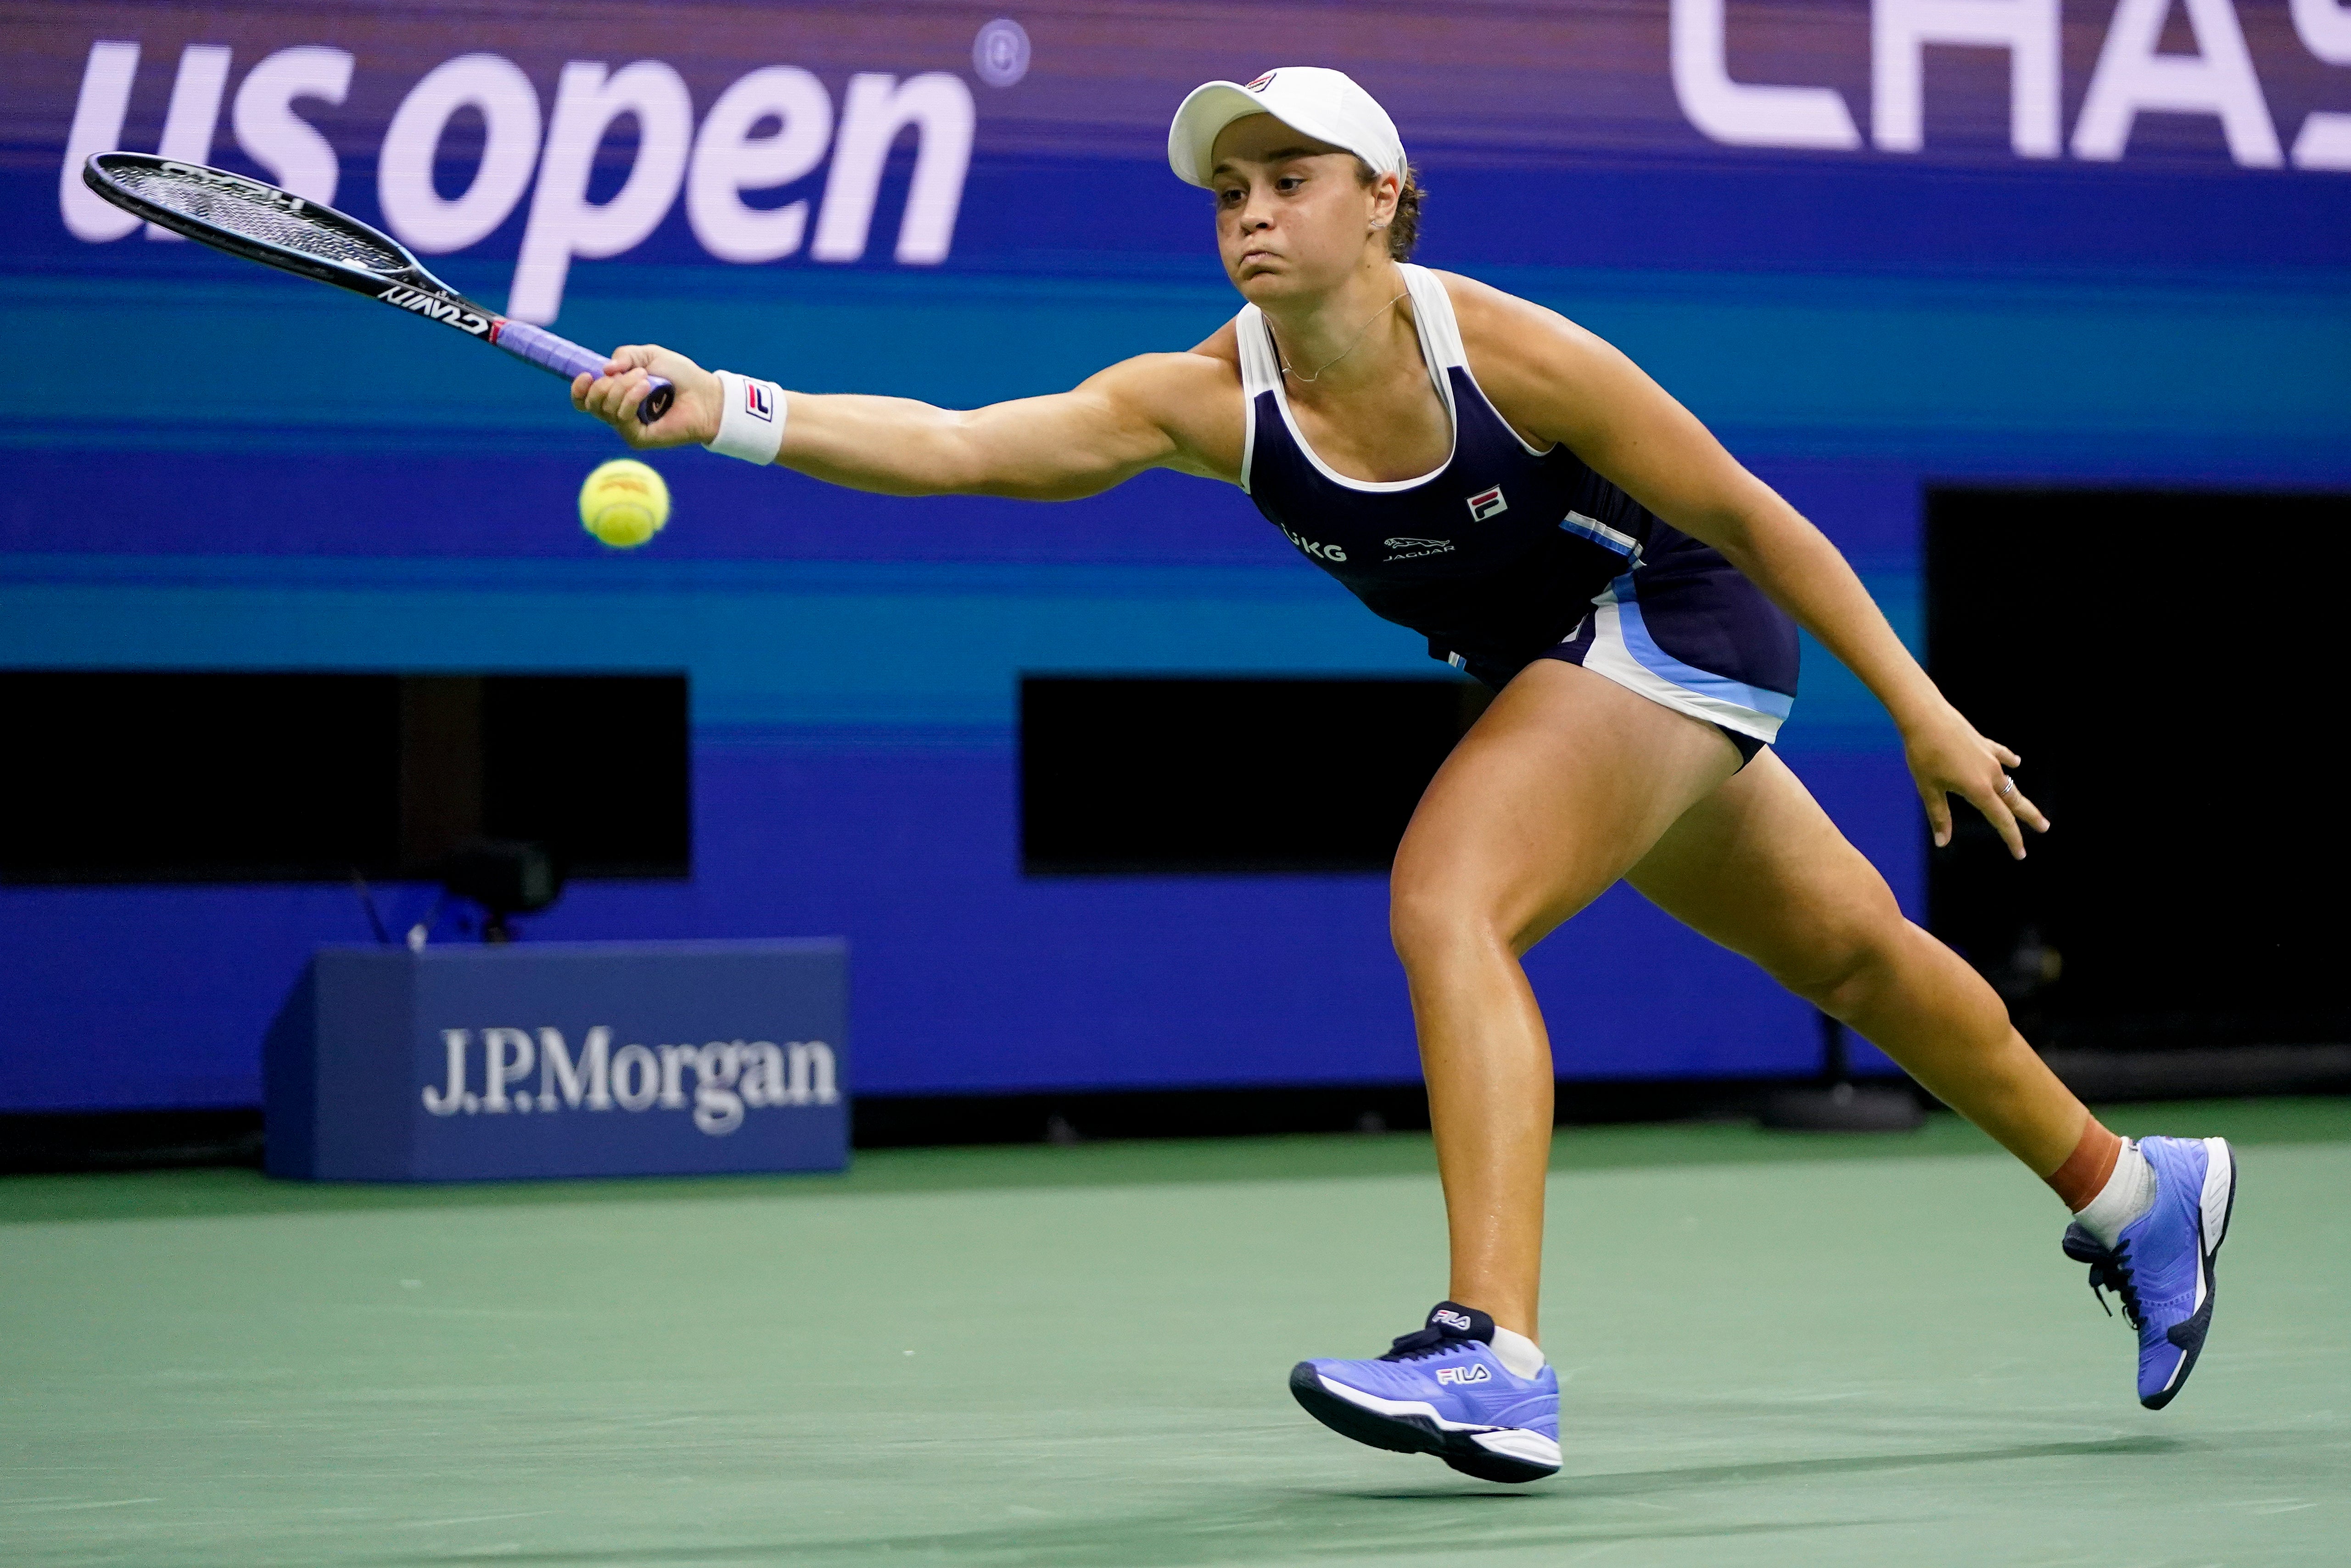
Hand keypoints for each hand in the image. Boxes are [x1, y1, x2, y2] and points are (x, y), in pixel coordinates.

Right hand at [571, 344, 721, 448]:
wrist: (706, 394)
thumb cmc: (681, 375)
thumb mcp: (649, 355)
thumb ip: (624, 355)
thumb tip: (604, 370)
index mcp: (617, 394)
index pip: (585, 399)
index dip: (579, 389)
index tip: (586, 375)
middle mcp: (619, 413)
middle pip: (591, 404)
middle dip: (606, 384)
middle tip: (635, 373)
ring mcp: (627, 427)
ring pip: (605, 409)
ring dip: (623, 388)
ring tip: (646, 379)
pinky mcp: (638, 438)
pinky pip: (621, 419)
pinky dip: (630, 399)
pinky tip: (645, 388)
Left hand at [1904, 703, 2049, 859]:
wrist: (1926, 716)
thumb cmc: (1924, 754)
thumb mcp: (1929, 788)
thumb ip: (1939, 816)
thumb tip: (1942, 843)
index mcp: (1978, 789)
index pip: (2001, 820)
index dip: (2012, 838)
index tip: (2021, 854)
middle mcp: (1990, 774)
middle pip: (2015, 801)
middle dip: (2029, 816)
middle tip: (2045, 828)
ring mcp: (1989, 757)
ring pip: (2009, 781)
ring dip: (2018, 795)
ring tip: (2027, 806)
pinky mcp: (1983, 743)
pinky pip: (2001, 755)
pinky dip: (2009, 761)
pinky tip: (2016, 763)